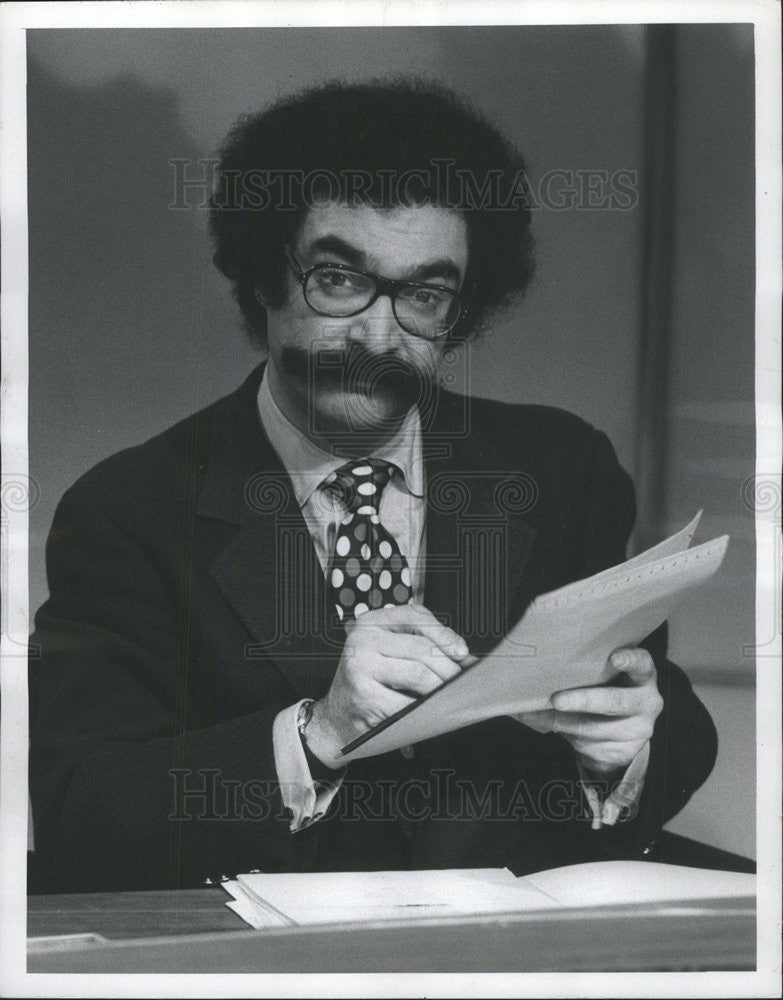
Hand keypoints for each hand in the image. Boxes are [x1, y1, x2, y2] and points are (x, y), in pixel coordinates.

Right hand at [305, 603, 469, 768]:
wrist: (335, 718)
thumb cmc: (368, 684)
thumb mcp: (388, 654)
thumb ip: (419, 646)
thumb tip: (463, 656)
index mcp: (370, 623)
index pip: (415, 615)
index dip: (444, 633)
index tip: (462, 652)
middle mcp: (362, 639)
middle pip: (422, 647)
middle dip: (450, 668)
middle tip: (462, 683)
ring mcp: (360, 666)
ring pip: (419, 674)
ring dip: (441, 690)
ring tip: (447, 698)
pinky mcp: (364, 696)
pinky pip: (408, 702)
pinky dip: (425, 710)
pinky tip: (428, 712)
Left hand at [517, 648, 662, 774]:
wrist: (622, 730)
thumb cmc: (606, 690)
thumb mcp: (605, 677)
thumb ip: (587, 671)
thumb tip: (540, 673)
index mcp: (643, 676)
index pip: (642, 664)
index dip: (630, 660)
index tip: (614, 658)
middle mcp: (647, 703)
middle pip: (615, 701)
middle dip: (584, 701)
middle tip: (557, 700)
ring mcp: (638, 731)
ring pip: (594, 729)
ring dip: (562, 722)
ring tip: (540, 715)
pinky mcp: (624, 754)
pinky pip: (588, 747)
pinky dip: (565, 736)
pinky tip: (553, 727)